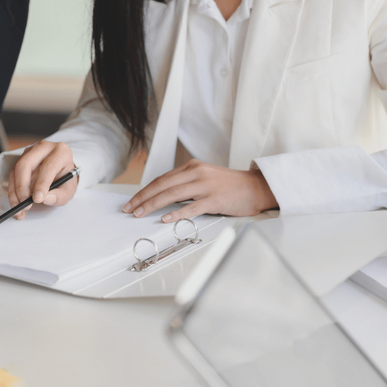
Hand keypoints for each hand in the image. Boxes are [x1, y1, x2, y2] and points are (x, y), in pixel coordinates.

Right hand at [8, 141, 77, 219]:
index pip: (48, 166)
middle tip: (25, 203)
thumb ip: (60, 196)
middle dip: (22, 186)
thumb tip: (46, 199)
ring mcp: (30, 152)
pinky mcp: (21, 159)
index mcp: (61, 152)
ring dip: (14, 191)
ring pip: (16, 170)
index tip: (37, 199)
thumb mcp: (69, 190)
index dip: (41, 183)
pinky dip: (12, 191)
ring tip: (19, 208)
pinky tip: (16, 203)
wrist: (62, 171)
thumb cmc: (66, 179)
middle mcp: (44, 148)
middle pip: (26, 164)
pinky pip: (12, 175)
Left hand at [122, 159, 277, 221]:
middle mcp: (197, 173)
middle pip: (163, 185)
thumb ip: (186, 184)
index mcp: (193, 167)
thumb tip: (163, 197)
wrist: (256, 188)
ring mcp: (206, 186)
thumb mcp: (205, 177)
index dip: (145, 190)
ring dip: (153, 204)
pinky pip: (191, 207)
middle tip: (129, 208)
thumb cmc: (230, 186)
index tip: (132, 201)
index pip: (162, 179)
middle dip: (143, 197)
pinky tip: (164, 218)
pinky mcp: (215, 199)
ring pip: (172, 194)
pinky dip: (176, 213)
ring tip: (140, 213)